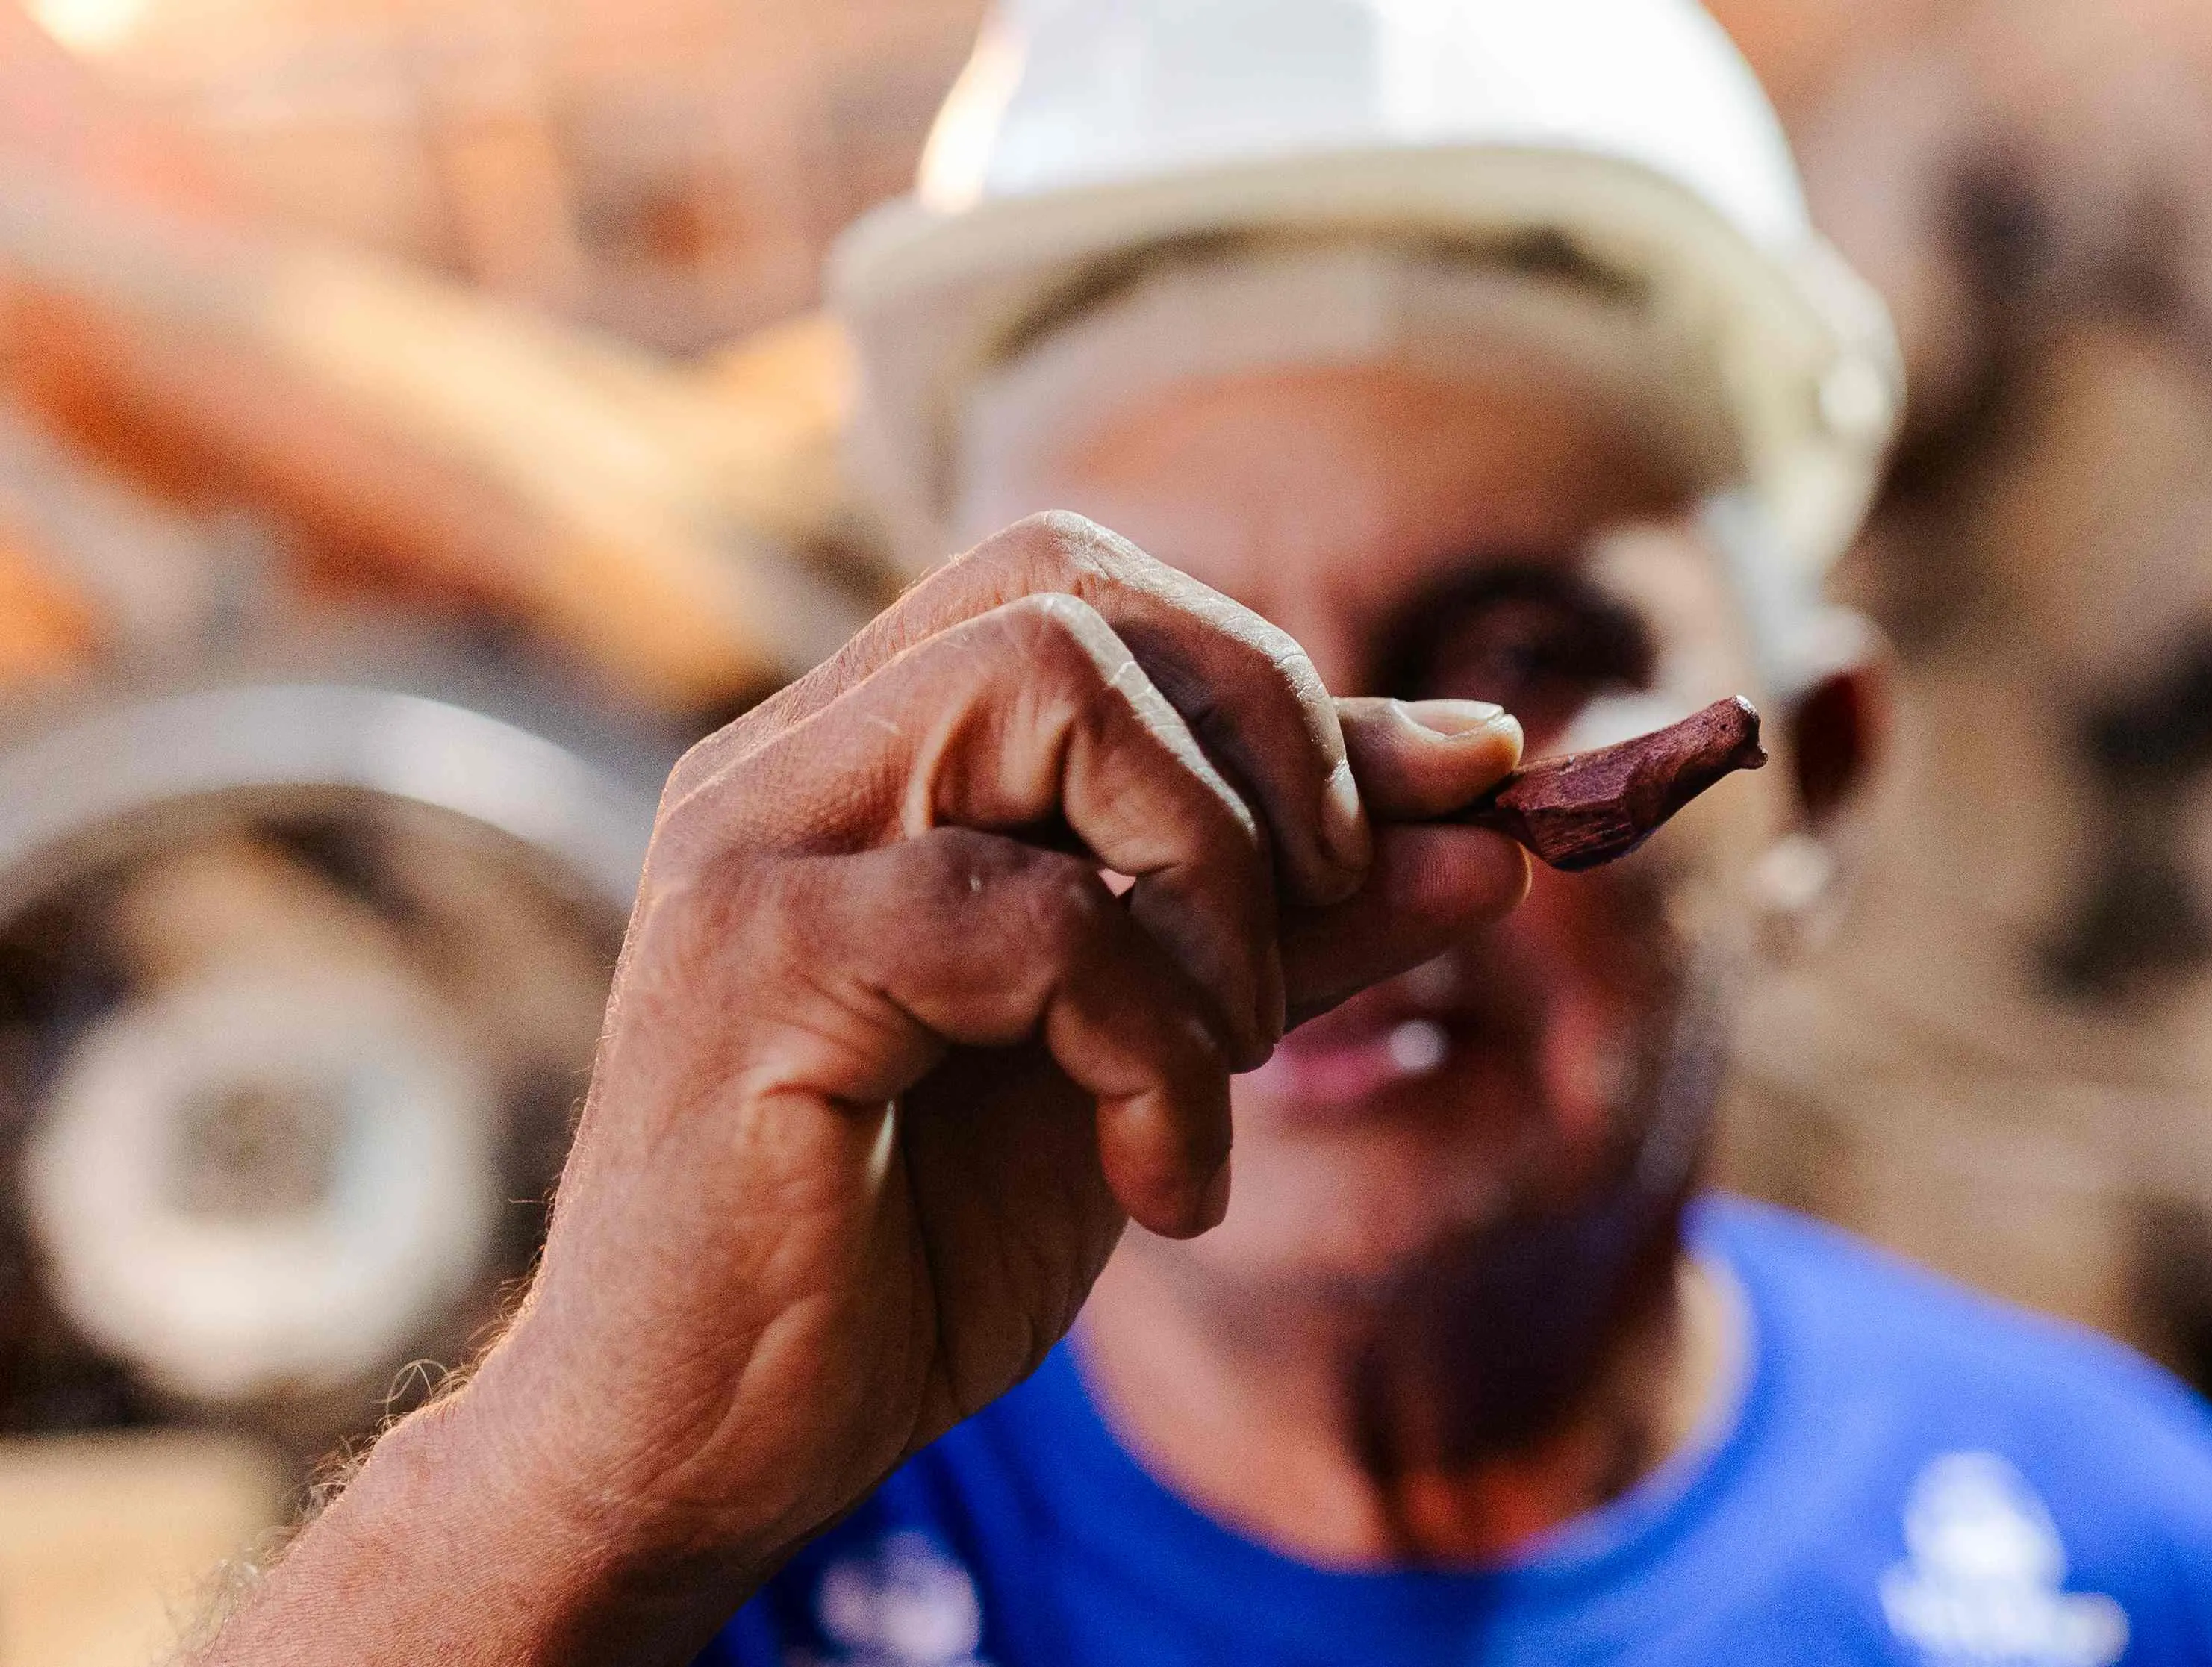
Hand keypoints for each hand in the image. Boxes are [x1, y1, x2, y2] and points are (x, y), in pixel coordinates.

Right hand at [195, 514, 1528, 1663]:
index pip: (1082, 585)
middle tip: (1324, 924)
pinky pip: (1029, 915)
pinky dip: (1154, 1046)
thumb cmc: (907, 1244)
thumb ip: (1300, 919)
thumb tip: (1491, 798)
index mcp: (861, 759)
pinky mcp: (755, 971)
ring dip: (1213, 876)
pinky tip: (1160, 1181)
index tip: (1422, 815)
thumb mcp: (1149, 1052)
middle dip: (1268, 739)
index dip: (1273, 678)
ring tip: (1224, 1052)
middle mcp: (788, 765)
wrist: (702, 1452)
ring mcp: (754, 850)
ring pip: (1047, 688)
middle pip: (1070, 589)